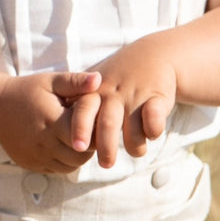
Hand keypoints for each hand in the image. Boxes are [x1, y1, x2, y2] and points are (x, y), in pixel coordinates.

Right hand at [0, 70, 101, 172]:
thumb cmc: (28, 91)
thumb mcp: (50, 81)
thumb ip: (75, 81)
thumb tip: (98, 79)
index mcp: (52, 121)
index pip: (86, 137)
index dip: (95, 130)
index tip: (94, 119)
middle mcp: (44, 143)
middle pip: (81, 155)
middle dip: (90, 145)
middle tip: (88, 130)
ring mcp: (36, 157)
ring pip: (71, 166)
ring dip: (78, 155)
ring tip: (76, 136)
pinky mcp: (31, 165)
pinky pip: (57, 170)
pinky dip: (64, 161)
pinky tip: (62, 144)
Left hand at [88, 36, 176, 167]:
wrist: (153, 55)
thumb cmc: (117, 78)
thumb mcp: (96, 86)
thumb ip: (79, 106)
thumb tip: (61, 137)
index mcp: (96, 92)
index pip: (84, 110)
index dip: (80, 129)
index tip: (77, 148)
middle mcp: (114, 94)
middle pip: (107, 123)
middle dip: (106, 147)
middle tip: (106, 164)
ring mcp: (136, 95)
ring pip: (132, 128)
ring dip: (134, 145)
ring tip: (135, 151)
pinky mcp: (158, 96)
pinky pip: (154, 118)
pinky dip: (153, 130)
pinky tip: (152, 134)